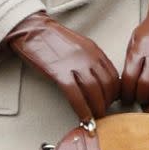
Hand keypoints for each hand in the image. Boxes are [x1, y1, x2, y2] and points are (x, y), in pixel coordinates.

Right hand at [3, 11, 119, 122]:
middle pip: (107, 86)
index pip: (114, 76)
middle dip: (107, 104)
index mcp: (95, 51)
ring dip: (97, 109)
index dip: (114, 94)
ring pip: (94, 91)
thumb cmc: (54, 40)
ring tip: (95, 120)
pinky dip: (82, 110)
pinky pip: (75, 95)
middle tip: (103, 114)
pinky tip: (83, 118)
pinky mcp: (59, 72)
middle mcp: (89, 57)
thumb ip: (91, 61)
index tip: (110, 103)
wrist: (34, 30)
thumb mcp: (80, 46)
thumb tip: (99, 81)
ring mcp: (74, 64)